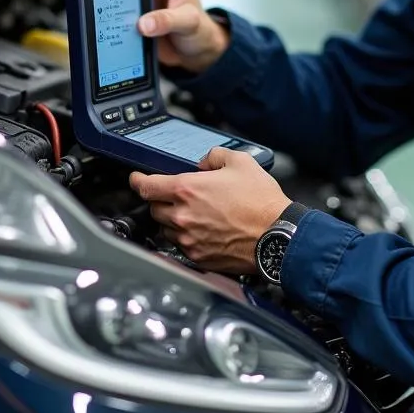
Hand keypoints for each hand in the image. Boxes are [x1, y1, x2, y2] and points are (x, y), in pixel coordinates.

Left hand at [129, 147, 290, 273]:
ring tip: (196, 215)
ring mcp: (188, 238)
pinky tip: (205, 230)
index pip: (146, 186)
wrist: (276, 235)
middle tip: (180, 196)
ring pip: (166, 228)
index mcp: (187, 189)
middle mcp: (182, 215)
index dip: (137, 180)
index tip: (137, 179)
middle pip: (154, 208)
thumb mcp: (240, 162)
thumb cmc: (261, 202)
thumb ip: (214, 156)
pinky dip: (186, 237)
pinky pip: (180, 245)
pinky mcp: (197, 256)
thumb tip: (203, 162)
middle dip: (162, 200)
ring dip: (173, 220)